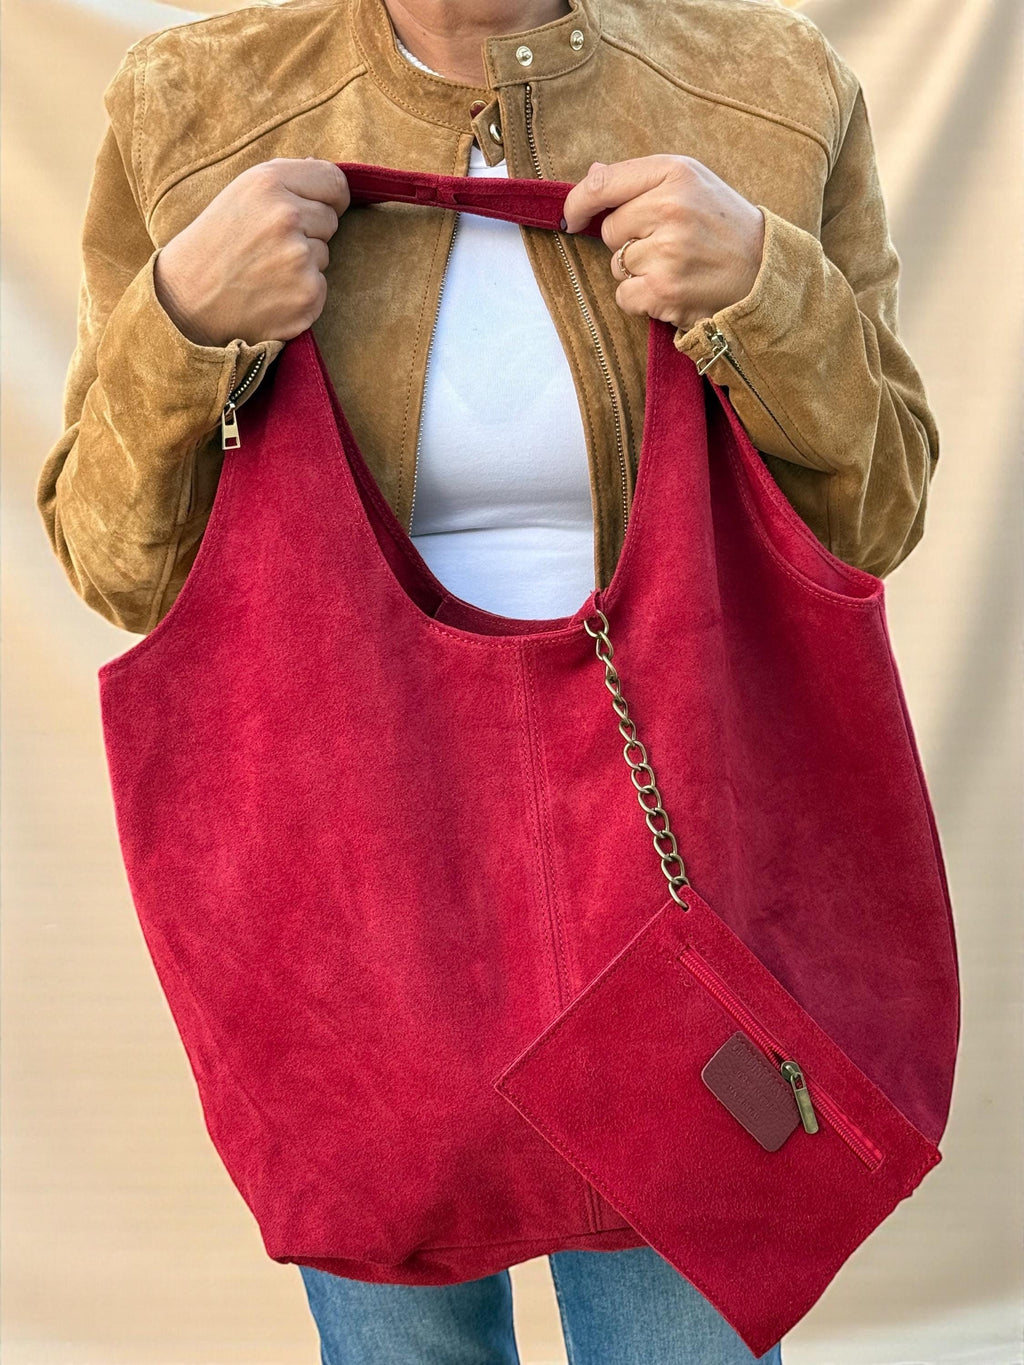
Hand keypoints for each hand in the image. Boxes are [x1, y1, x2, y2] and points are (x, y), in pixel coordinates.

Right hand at [153, 157, 350, 346]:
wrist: (187, 299)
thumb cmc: (214, 244)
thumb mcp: (239, 194)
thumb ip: (284, 181)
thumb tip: (320, 167)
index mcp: (269, 182)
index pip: (334, 181)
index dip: (331, 197)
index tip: (321, 207)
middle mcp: (286, 216)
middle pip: (330, 220)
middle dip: (310, 232)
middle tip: (269, 246)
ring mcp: (299, 259)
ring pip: (324, 255)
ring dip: (303, 264)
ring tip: (264, 271)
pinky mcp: (307, 296)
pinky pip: (321, 287)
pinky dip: (302, 294)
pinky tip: (271, 295)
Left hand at [560, 155, 765, 331]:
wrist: (765, 271)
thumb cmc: (723, 225)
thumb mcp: (693, 183)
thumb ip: (643, 179)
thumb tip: (592, 177)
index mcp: (676, 174)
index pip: (604, 184)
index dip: (579, 202)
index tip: (572, 216)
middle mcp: (670, 209)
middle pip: (609, 229)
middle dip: (628, 239)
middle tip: (668, 242)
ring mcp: (667, 253)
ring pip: (617, 265)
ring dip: (637, 270)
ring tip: (677, 265)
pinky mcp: (665, 291)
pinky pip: (624, 296)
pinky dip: (640, 298)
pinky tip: (671, 288)